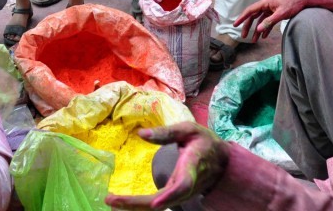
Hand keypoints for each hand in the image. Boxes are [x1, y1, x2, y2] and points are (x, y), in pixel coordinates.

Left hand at [105, 123, 228, 210]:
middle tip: (111, 199)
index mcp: (192, 165)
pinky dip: (139, 205)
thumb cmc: (204, 141)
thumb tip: (141, 134)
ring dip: (134, 206)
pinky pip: (157, 204)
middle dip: (137, 203)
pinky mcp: (176, 197)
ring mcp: (182, 194)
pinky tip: (122, 202)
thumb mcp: (189, 129)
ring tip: (111, 201)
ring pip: (158, 206)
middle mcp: (187, 185)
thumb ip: (166, 132)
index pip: (183, 185)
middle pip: (163, 201)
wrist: (222, 162)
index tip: (155, 204)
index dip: (171, 196)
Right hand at [234, 0, 308, 41]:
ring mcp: (270, 9)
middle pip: (253, 16)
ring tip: (254, 40)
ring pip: (260, 20)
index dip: (242, 17)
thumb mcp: (281, 14)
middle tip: (244, 36)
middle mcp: (266, 5)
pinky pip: (267, 22)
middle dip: (248, 27)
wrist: (303, 0)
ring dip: (257, 30)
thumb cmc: (293, 4)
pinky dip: (265, 29)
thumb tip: (258, 29)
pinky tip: (264, 36)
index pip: (250, 10)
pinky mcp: (275, 13)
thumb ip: (269, 22)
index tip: (235, 24)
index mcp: (265, 3)